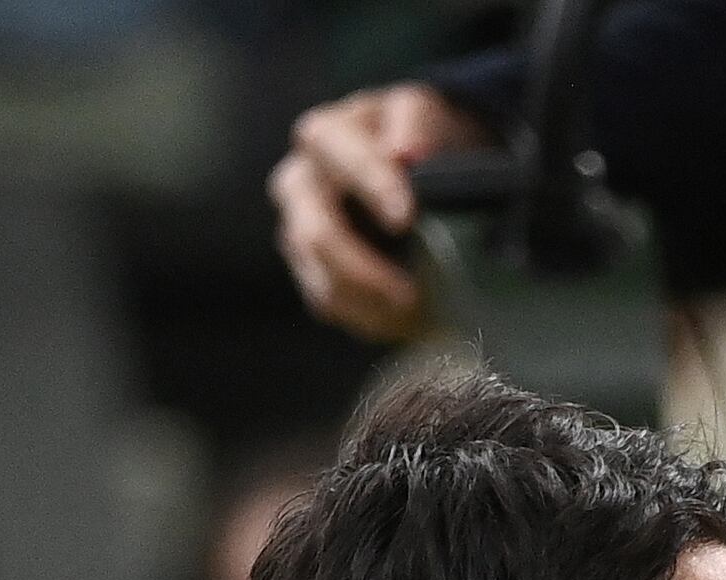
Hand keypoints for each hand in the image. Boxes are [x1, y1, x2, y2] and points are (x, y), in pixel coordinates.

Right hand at [269, 83, 476, 341]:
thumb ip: (416, 124)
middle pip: (316, 234)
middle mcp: (299, 183)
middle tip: (412, 291)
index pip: (339, 157)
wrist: (417, 167)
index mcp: (325, 136)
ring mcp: (299, 231)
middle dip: (365, 269)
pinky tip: (405, 318)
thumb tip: (407, 152)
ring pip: (320, 279)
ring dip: (370, 303)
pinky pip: (329, 305)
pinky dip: (369, 318)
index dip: (372, 186)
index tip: (406, 217)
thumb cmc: (417, 136)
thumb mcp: (426, 114)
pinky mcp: (311, 270)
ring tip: (416, 309)